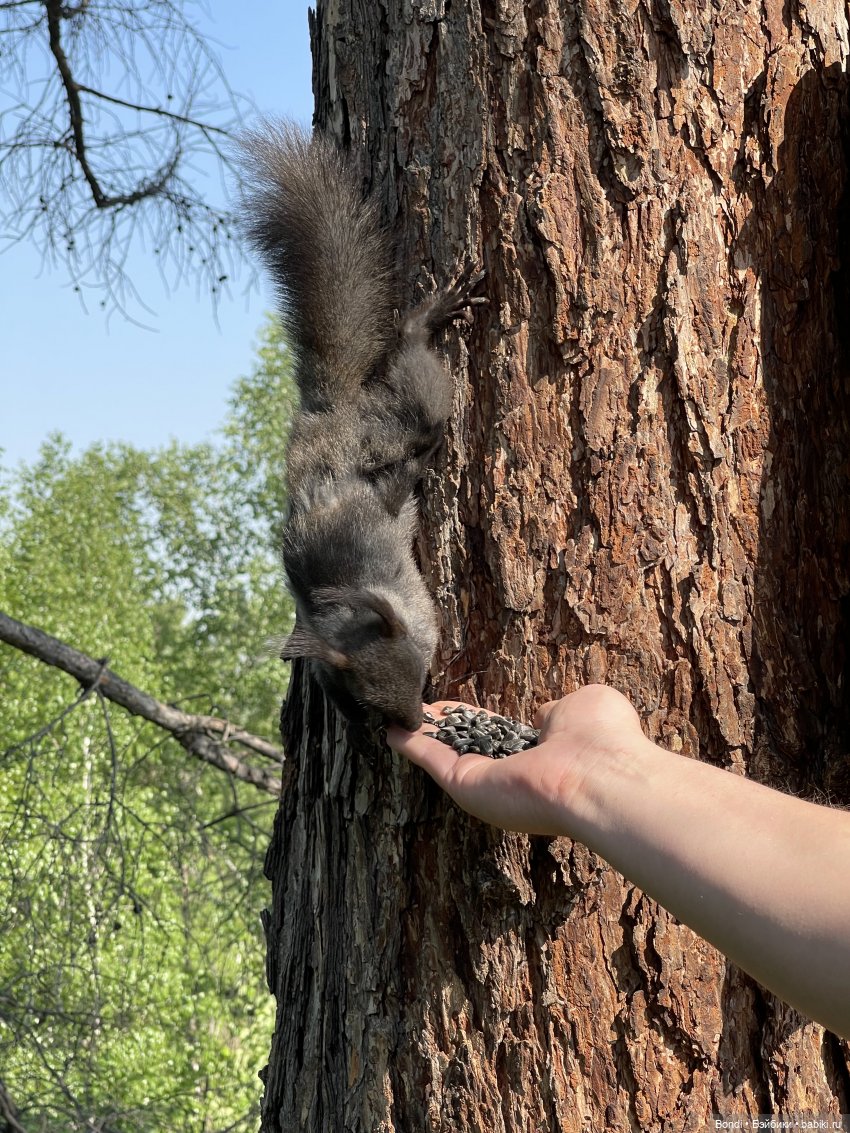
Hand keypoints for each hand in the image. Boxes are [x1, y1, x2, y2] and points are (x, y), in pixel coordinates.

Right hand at [387, 684, 646, 835]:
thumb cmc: (604, 738)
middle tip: (420, 711)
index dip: (480, 720)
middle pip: (470, 745)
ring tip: (396, 714)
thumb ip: (559, 711)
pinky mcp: (467, 786)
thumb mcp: (585, 706)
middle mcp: (513, 771)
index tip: (460, 709)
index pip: (504, 736)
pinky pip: (433, 761)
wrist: (600, 776)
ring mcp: (489, 782)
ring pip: (447, 753)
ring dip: (422, 734)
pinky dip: (411, 745)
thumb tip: (543, 715)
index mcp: (543, 751)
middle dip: (445, 728)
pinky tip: (390, 729)